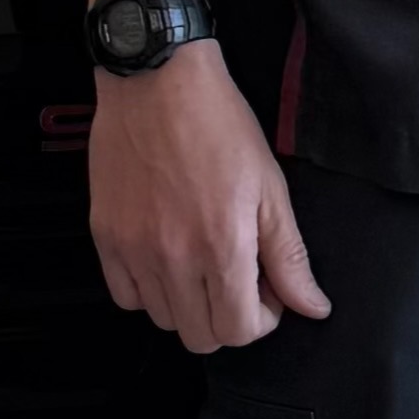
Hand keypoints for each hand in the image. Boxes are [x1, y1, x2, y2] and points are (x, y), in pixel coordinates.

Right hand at [88, 46, 331, 353]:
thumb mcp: (271, 190)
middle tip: (237, 278)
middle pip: (201, 336)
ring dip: (189, 304)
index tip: (266, 290)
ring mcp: (133, 250)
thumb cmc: (219, 125)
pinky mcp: (105, 237)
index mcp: (222, 248)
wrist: (158, 81)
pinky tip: (165, 259)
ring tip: (201, 263)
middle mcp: (174, 258)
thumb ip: (289, 257)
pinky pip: (125, 296)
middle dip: (228, 317)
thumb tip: (313, 308)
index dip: (262, 319)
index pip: (240, 332)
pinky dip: (148, 290)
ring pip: (163, 320)